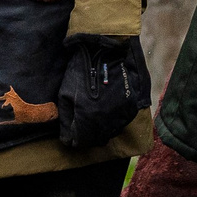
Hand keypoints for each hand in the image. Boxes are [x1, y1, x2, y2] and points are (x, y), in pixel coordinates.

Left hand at [57, 33, 150, 150]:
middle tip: (81, 127)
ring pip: (109, 134)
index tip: (71, 133)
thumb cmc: (82, 72)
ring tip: (94, 119)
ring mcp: (120, 116)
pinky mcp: (130, 109)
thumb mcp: (65, 94)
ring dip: (100, 131)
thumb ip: (66, 119)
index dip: (73, 139)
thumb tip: (67, 137)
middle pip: (95, 141)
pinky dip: (112, 122)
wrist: (106, 54)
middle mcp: (106, 123)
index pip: (79, 142)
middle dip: (87, 137)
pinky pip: (120, 123)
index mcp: (88, 120)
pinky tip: (106, 112)